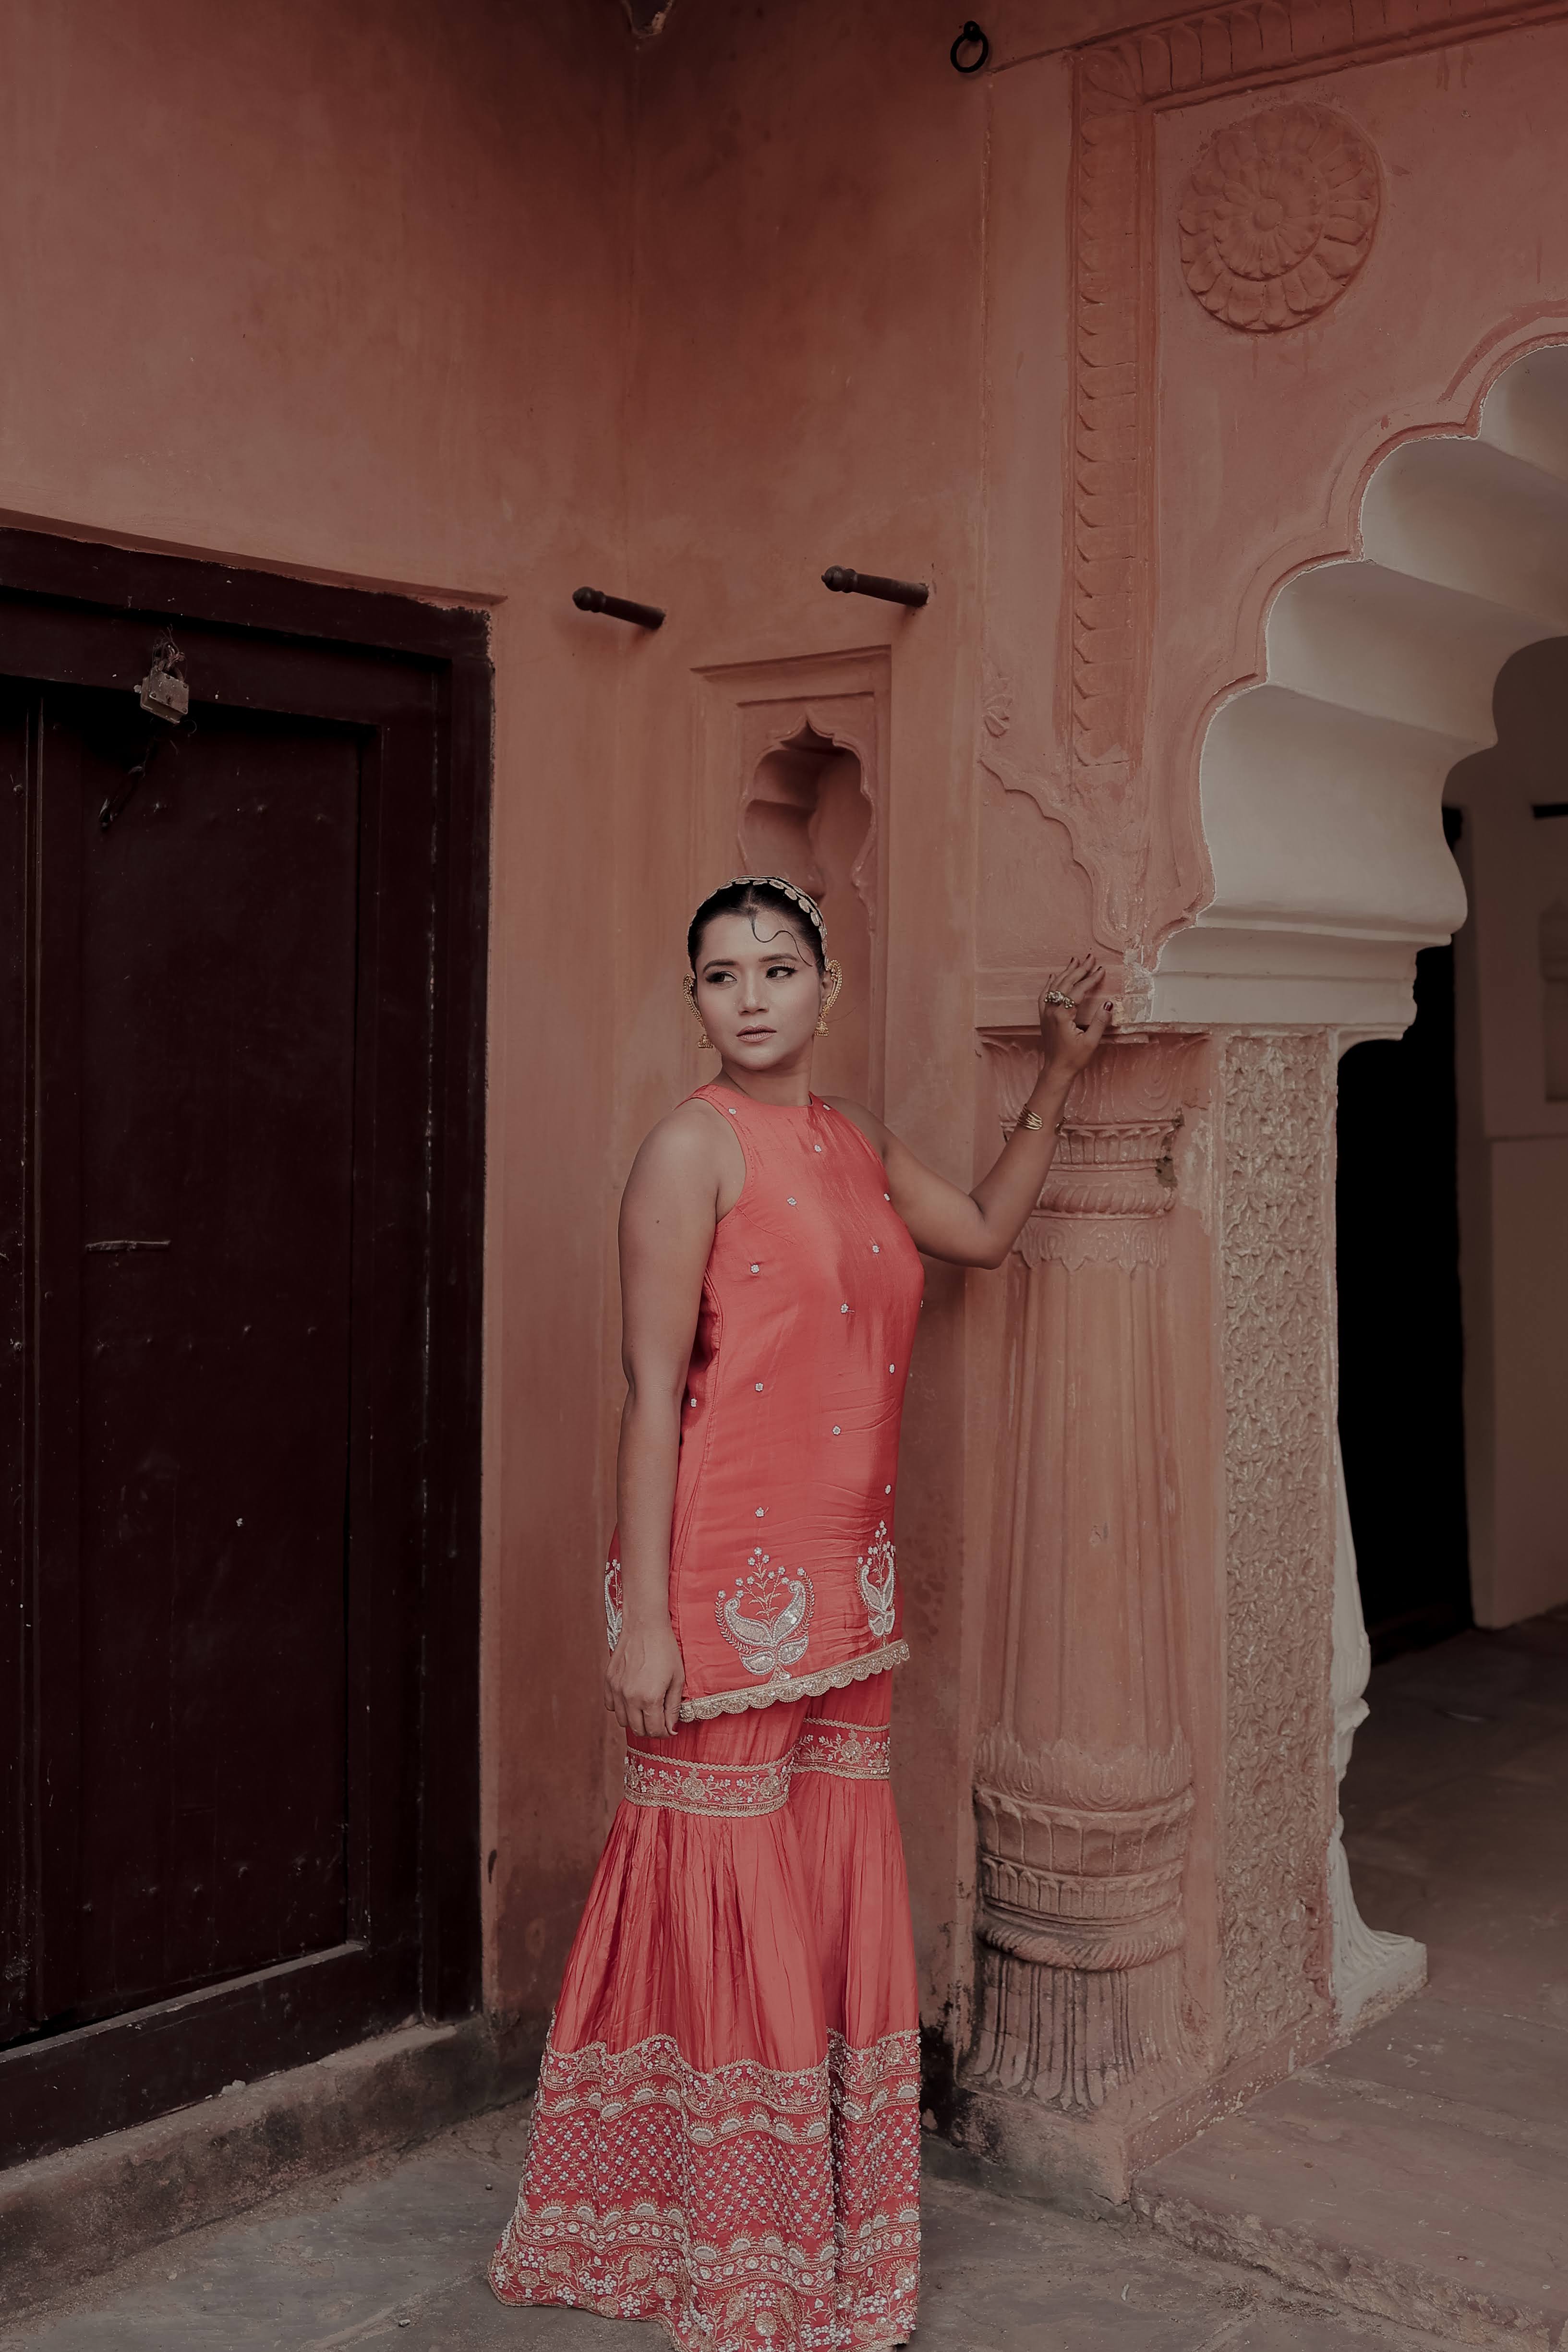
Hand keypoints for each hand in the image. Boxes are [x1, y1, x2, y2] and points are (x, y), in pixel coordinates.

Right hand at [605, 1617, 684, 1738]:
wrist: (645, 1625)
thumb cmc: (665, 1649)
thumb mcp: (677, 1679)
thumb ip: (673, 1707)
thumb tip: (671, 1728)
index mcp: (650, 1698)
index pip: (656, 1731)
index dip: (665, 1732)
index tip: (670, 1728)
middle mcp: (630, 1698)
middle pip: (638, 1730)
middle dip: (651, 1729)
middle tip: (660, 1719)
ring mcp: (617, 1690)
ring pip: (623, 1721)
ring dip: (635, 1720)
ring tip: (646, 1709)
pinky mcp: (609, 1681)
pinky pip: (611, 1706)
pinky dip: (621, 1708)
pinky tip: (632, 1698)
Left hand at [1037, 956, 1112, 1083]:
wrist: (1056, 1070)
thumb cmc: (1074, 1059)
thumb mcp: (1091, 1042)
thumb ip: (1100, 1022)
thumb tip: (1108, 1005)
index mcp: (1062, 1016)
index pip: (1078, 991)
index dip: (1090, 979)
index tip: (1101, 970)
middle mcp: (1051, 1011)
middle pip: (1065, 984)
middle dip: (1079, 970)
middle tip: (1090, 958)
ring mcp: (1045, 1013)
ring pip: (1054, 986)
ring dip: (1066, 973)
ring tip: (1075, 961)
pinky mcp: (1044, 1017)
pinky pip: (1045, 995)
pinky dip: (1050, 983)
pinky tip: (1054, 976)